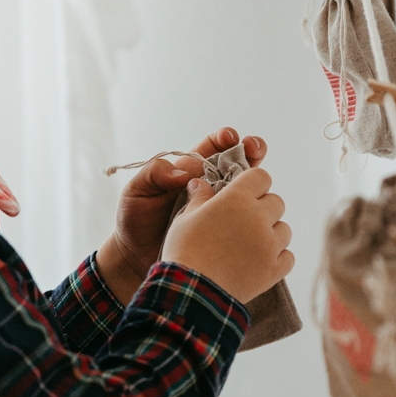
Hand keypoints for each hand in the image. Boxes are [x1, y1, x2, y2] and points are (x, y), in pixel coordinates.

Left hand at [97, 127, 266, 300]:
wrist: (136, 259)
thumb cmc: (134, 222)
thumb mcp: (137, 192)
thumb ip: (153, 174)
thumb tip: (182, 172)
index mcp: (191, 172)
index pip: (214, 148)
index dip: (225, 139)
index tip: (229, 138)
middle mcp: (211, 187)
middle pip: (240, 163)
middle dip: (252, 151)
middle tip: (254, 148)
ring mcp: (221, 210)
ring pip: (248, 191)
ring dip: (259, 182)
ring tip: (261, 180)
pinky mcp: (227, 232)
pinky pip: (246, 219)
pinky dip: (257, 214)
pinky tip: (260, 213)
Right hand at [161, 166, 293, 303]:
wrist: (192, 292)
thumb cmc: (185, 251)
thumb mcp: (185, 219)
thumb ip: (199, 198)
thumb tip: (200, 182)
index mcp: (237, 198)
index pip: (261, 177)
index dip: (253, 183)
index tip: (244, 193)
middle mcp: (259, 217)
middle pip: (276, 202)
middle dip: (263, 208)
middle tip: (244, 221)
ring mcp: (269, 244)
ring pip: (284, 229)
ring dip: (272, 233)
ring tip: (250, 244)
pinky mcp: (274, 269)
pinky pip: (288, 257)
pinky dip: (277, 258)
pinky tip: (260, 261)